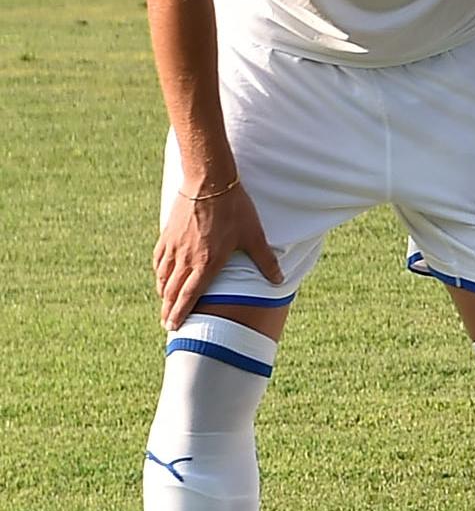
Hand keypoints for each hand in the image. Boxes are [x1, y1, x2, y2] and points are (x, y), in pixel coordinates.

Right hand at [156, 179, 279, 329]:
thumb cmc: (235, 209)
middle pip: (172, 291)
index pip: (190, 296)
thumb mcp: (254, 235)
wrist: (209, 182)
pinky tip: (161, 275)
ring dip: (163, 293)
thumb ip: (265, 260)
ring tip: (165, 303)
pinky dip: (159, 272)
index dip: (180, 313)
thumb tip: (279, 280)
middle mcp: (186, 259)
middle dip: (168, 309)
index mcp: (207, 263)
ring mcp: (174, 247)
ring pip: (163, 277)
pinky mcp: (167, 235)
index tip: (173, 327)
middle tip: (166, 323)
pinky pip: (159, 260)